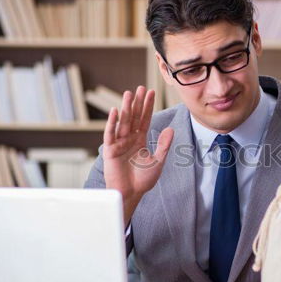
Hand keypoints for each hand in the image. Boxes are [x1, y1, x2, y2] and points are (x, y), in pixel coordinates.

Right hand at [103, 85, 173, 222]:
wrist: (131, 193)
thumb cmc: (143, 180)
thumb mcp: (158, 161)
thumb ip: (163, 145)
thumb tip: (170, 129)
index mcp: (140, 140)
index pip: (144, 119)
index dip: (148, 106)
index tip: (151, 92)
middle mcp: (129, 138)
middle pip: (133, 117)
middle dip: (137, 103)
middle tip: (141, 88)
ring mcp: (119, 143)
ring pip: (123, 122)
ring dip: (126, 108)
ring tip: (129, 94)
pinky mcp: (110, 150)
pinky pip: (111, 134)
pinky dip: (112, 123)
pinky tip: (115, 111)